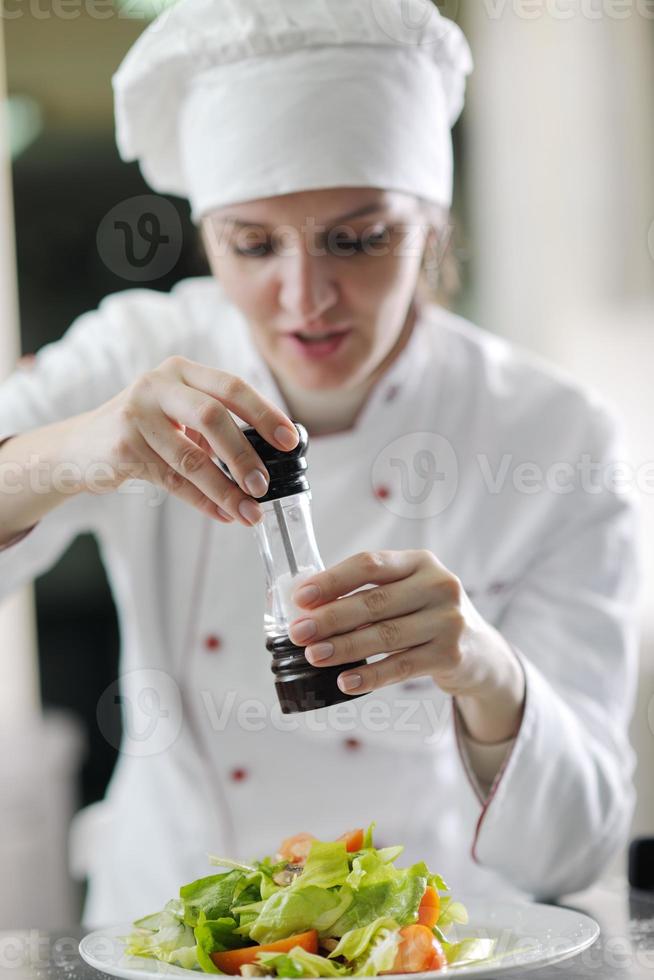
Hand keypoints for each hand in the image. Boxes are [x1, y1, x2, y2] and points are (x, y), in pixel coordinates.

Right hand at [69, 356, 298, 525]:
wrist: (81, 447)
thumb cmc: (144, 430)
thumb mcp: (178, 414)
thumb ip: (215, 426)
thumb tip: (267, 459)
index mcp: (182, 371)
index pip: (232, 386)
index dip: (265, 413)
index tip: (290, 441)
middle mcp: (158, 384)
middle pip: (212, 416)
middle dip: (244, 454)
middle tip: (264, 484)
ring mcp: (137, 413)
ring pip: (191, 457)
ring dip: (224, 489)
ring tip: (248, 512)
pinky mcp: (123, 446)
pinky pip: (172, 479)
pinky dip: (201, 501)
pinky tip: (222, 514)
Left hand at [288, 549, 524, 742]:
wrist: (481, 651)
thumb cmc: (428, 615)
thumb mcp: (408, 591)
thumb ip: (368, 592)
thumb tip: (308, 608)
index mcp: (421, 562)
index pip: (370, 564)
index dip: (332, 580)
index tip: (301, 596)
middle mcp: (439, 586)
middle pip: (374, 601)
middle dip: (330, 618)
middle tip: (299, 632)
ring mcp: (449, 621)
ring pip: (385, 635)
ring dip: (344, 647)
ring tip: (313, 656)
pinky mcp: (451, 655)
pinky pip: (401, 667)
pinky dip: (370, 675)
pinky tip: (345, 681)